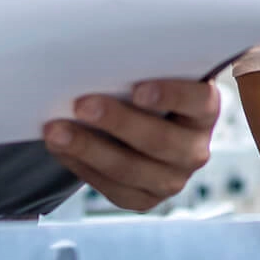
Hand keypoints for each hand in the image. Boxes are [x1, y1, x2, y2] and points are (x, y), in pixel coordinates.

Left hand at [43, 79, 220, 211]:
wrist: (129, 125)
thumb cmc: (134, 89)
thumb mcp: (142, 74)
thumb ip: (132, 69)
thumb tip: (94, 60)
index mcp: (202, 110)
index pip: (198, 102)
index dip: (171, 96)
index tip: (137, 90)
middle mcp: (194, 148)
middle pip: (160, 140)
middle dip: (117, 122)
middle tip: (81, 105)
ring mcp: (172, 178)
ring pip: (131, 170)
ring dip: (88, 149)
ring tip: (56, 131)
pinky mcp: (144, 199)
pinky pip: (113, 188)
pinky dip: (82, 166)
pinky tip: (60, 149)